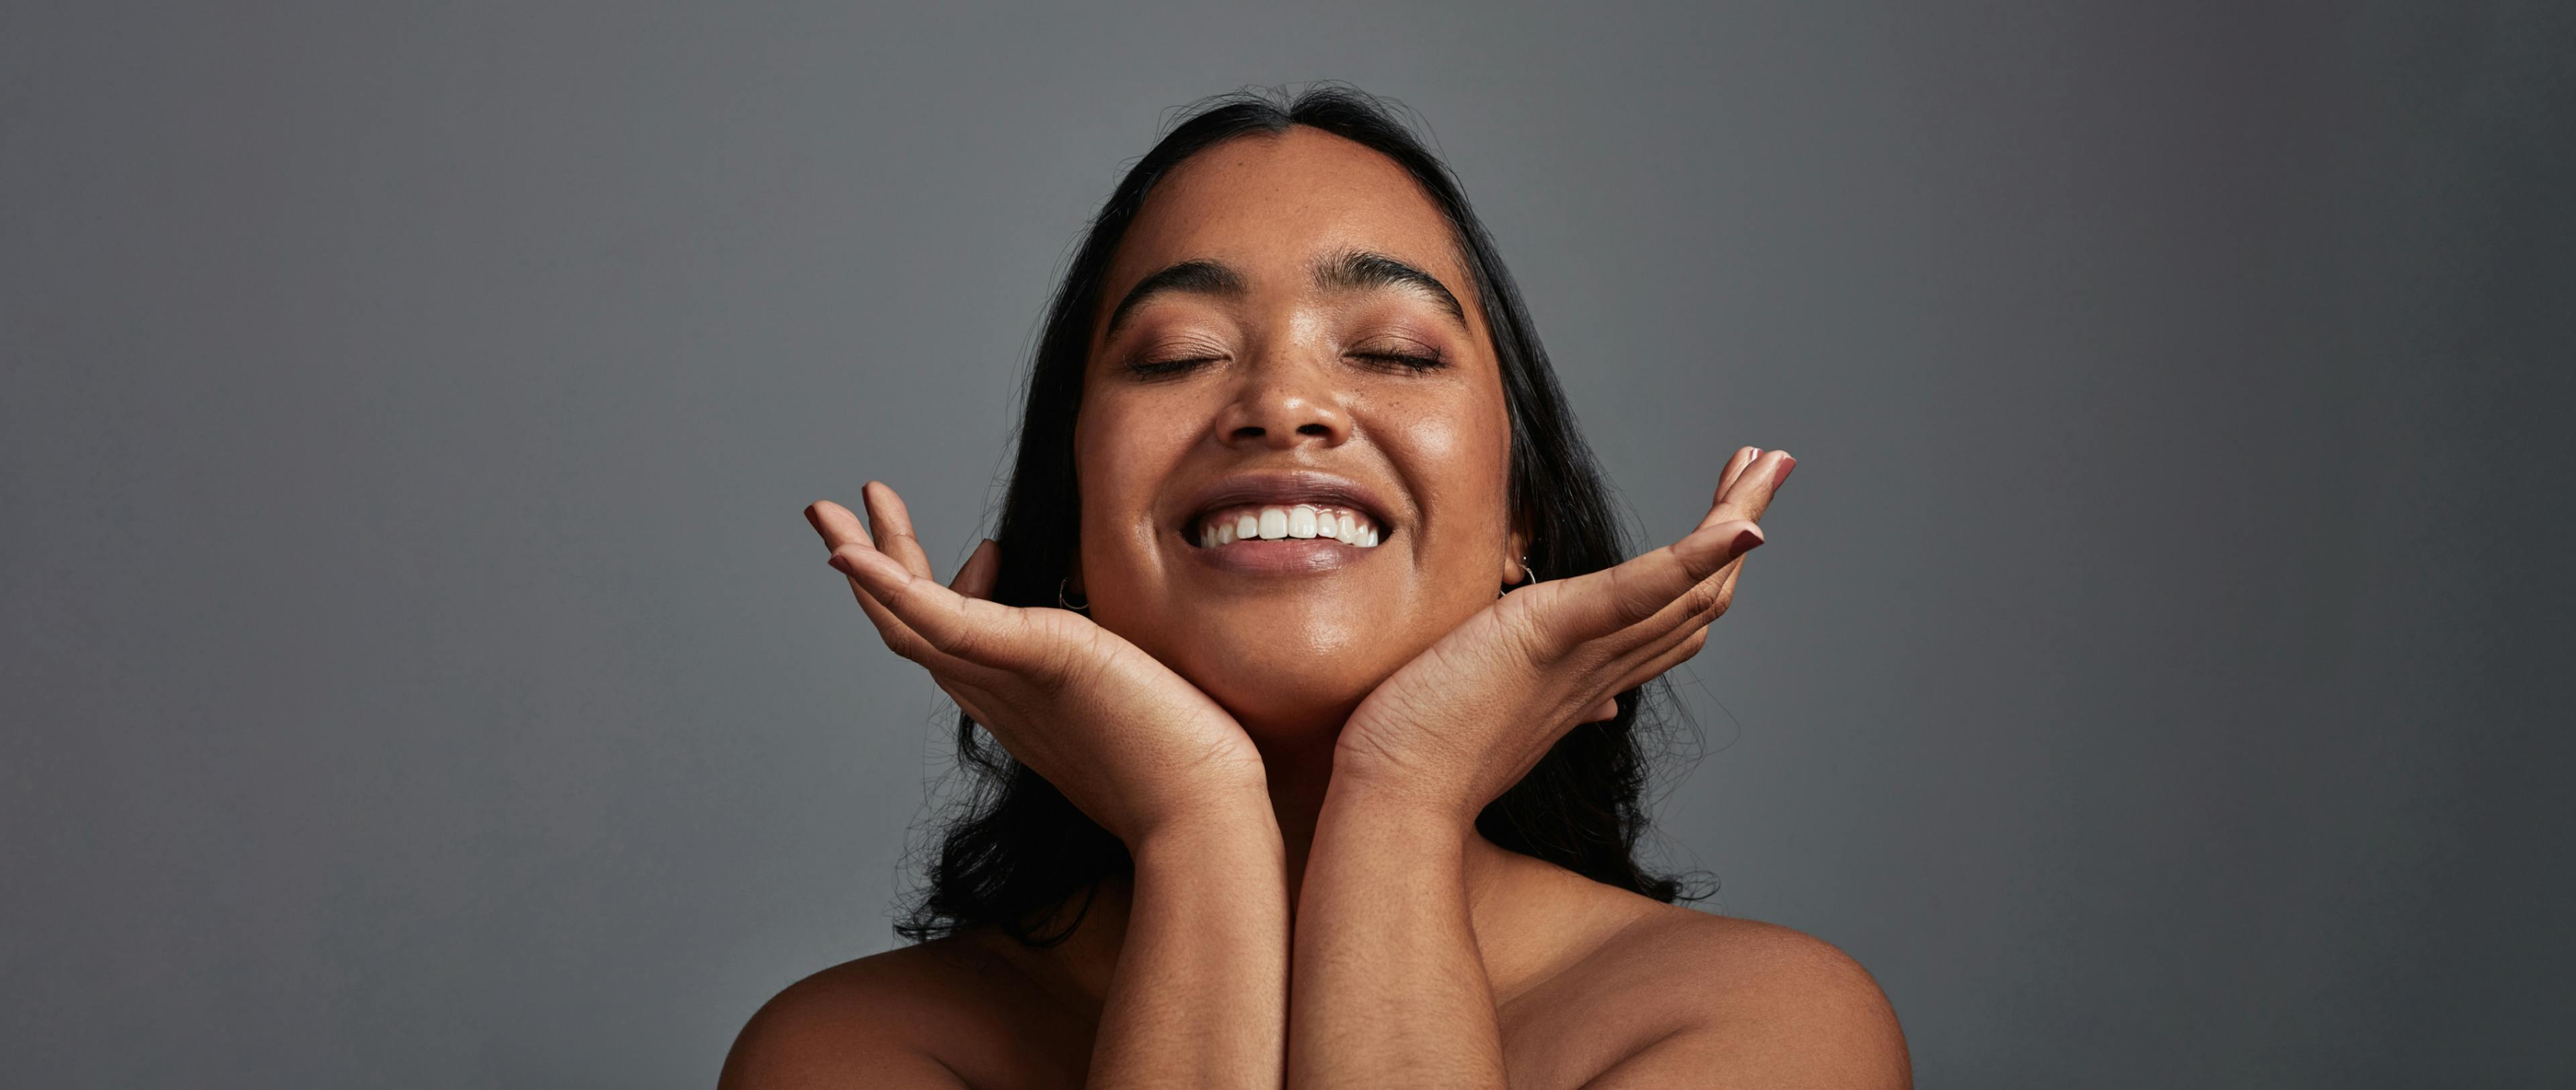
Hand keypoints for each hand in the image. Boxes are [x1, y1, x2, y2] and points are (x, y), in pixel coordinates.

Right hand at [806, 482, 1269, 844]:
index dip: (945, 590)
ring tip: (828, 508)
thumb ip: (1100, 654)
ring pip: (910, 621)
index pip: (953, 640)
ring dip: (867, 558)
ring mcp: (1007, 681)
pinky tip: (852, 553)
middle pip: (909, 628)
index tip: (990, 545)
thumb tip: (1089, 610)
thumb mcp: (1132, 686)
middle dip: (871, 568)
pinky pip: (943, 622)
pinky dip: (892, 586)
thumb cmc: (1186, 760)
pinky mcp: (1035, 660)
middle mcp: (997, 694)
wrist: (1203, 814)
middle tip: (831, 512)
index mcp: (1016, 700)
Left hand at [1331, 446, 1794, 820]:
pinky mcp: (1547, 635)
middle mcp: (1604, 670)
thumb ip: (1560, 699)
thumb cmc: (1429, 759)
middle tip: (1771, 463)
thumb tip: (1604, 705)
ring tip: (1770, 462)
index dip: (1710, 566)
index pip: (1672, 618)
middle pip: (1699, 594)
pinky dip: (1692, 557)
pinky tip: (1738, 526)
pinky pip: (1635, 594)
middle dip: (1740, 523)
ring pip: (1687, 586)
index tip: (1732, 515)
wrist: (1393, 800)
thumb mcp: (1502, 710)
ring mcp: (1583, 656)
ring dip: (1735, 518)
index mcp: (1592, 680)